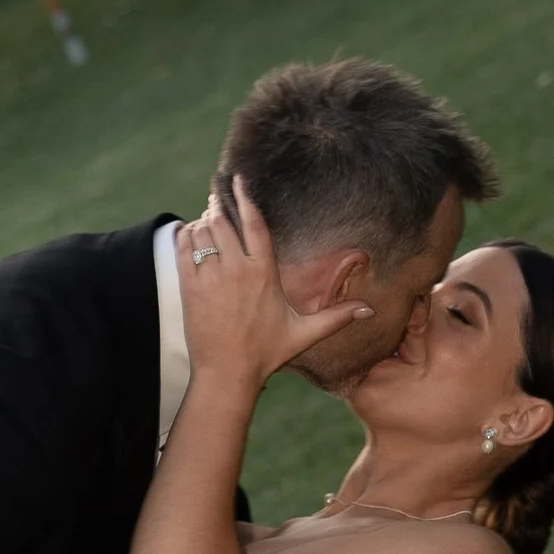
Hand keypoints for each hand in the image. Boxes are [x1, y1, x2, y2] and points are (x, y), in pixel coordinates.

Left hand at [178, 176, 371, 385]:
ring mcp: (211, 277)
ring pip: (202, 232)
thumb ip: (337, 317)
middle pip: (223, 222)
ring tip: (207, 223)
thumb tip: (370, 311)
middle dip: (218, 207)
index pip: (255, 224)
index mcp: (264, 272)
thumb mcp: (305, 333)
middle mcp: (237, 269)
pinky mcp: (190, 288)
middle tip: (217, 200)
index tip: (237, 180)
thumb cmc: (265, 353)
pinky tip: (188, 234)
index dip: (245, 198)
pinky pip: (183, 249)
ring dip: (203, 223)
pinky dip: (184, 237)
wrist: (227, 374)